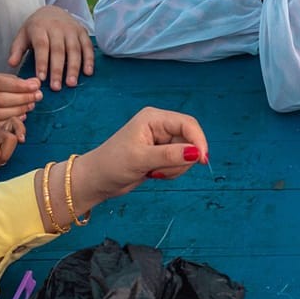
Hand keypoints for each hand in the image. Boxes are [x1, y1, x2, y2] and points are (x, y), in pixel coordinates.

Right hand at [0, 69, 41, 122]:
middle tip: (37, 96)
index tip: (35, 86)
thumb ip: (18, 81)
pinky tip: (23, 116)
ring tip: (31, 105)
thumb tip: (36, 83)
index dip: (18, 85)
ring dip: (18, 110)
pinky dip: (12, 121)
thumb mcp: (2, 79)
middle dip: (21, 98)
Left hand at [6, 6, 95, 88]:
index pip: (42, 46)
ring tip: (71, 83)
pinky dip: (89, 60)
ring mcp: (71, 30)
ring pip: (74, 50)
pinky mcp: (82, 32)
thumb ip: (17, 49)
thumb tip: (11, 64)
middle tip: (56, 87)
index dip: (42, 63)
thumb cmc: (36, 28)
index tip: (41, 78)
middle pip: (58, 50)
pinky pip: (87, 46)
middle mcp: (57, 28)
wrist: (53, 10)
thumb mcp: (23, 35)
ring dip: (74, 68)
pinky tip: (87, 73)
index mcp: (40, 28)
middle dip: (57, 70)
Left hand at [76, 106, 208, 199]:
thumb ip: (170, 155)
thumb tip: (197, 154)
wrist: (97, 180)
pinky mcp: (161, 154)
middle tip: (163, 171)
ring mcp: (161, 140)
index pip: (187, 124)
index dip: (198, 141)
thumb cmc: (112, 164)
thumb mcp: (141, 159)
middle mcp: (160, 126)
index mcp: (154, 118)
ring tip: (154, 172)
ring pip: (186, 154)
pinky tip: (154, 173)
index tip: (202, 161)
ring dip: (176, 168)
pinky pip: (179, 162)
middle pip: (190, 140)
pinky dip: (172, 171)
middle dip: (183, 159)